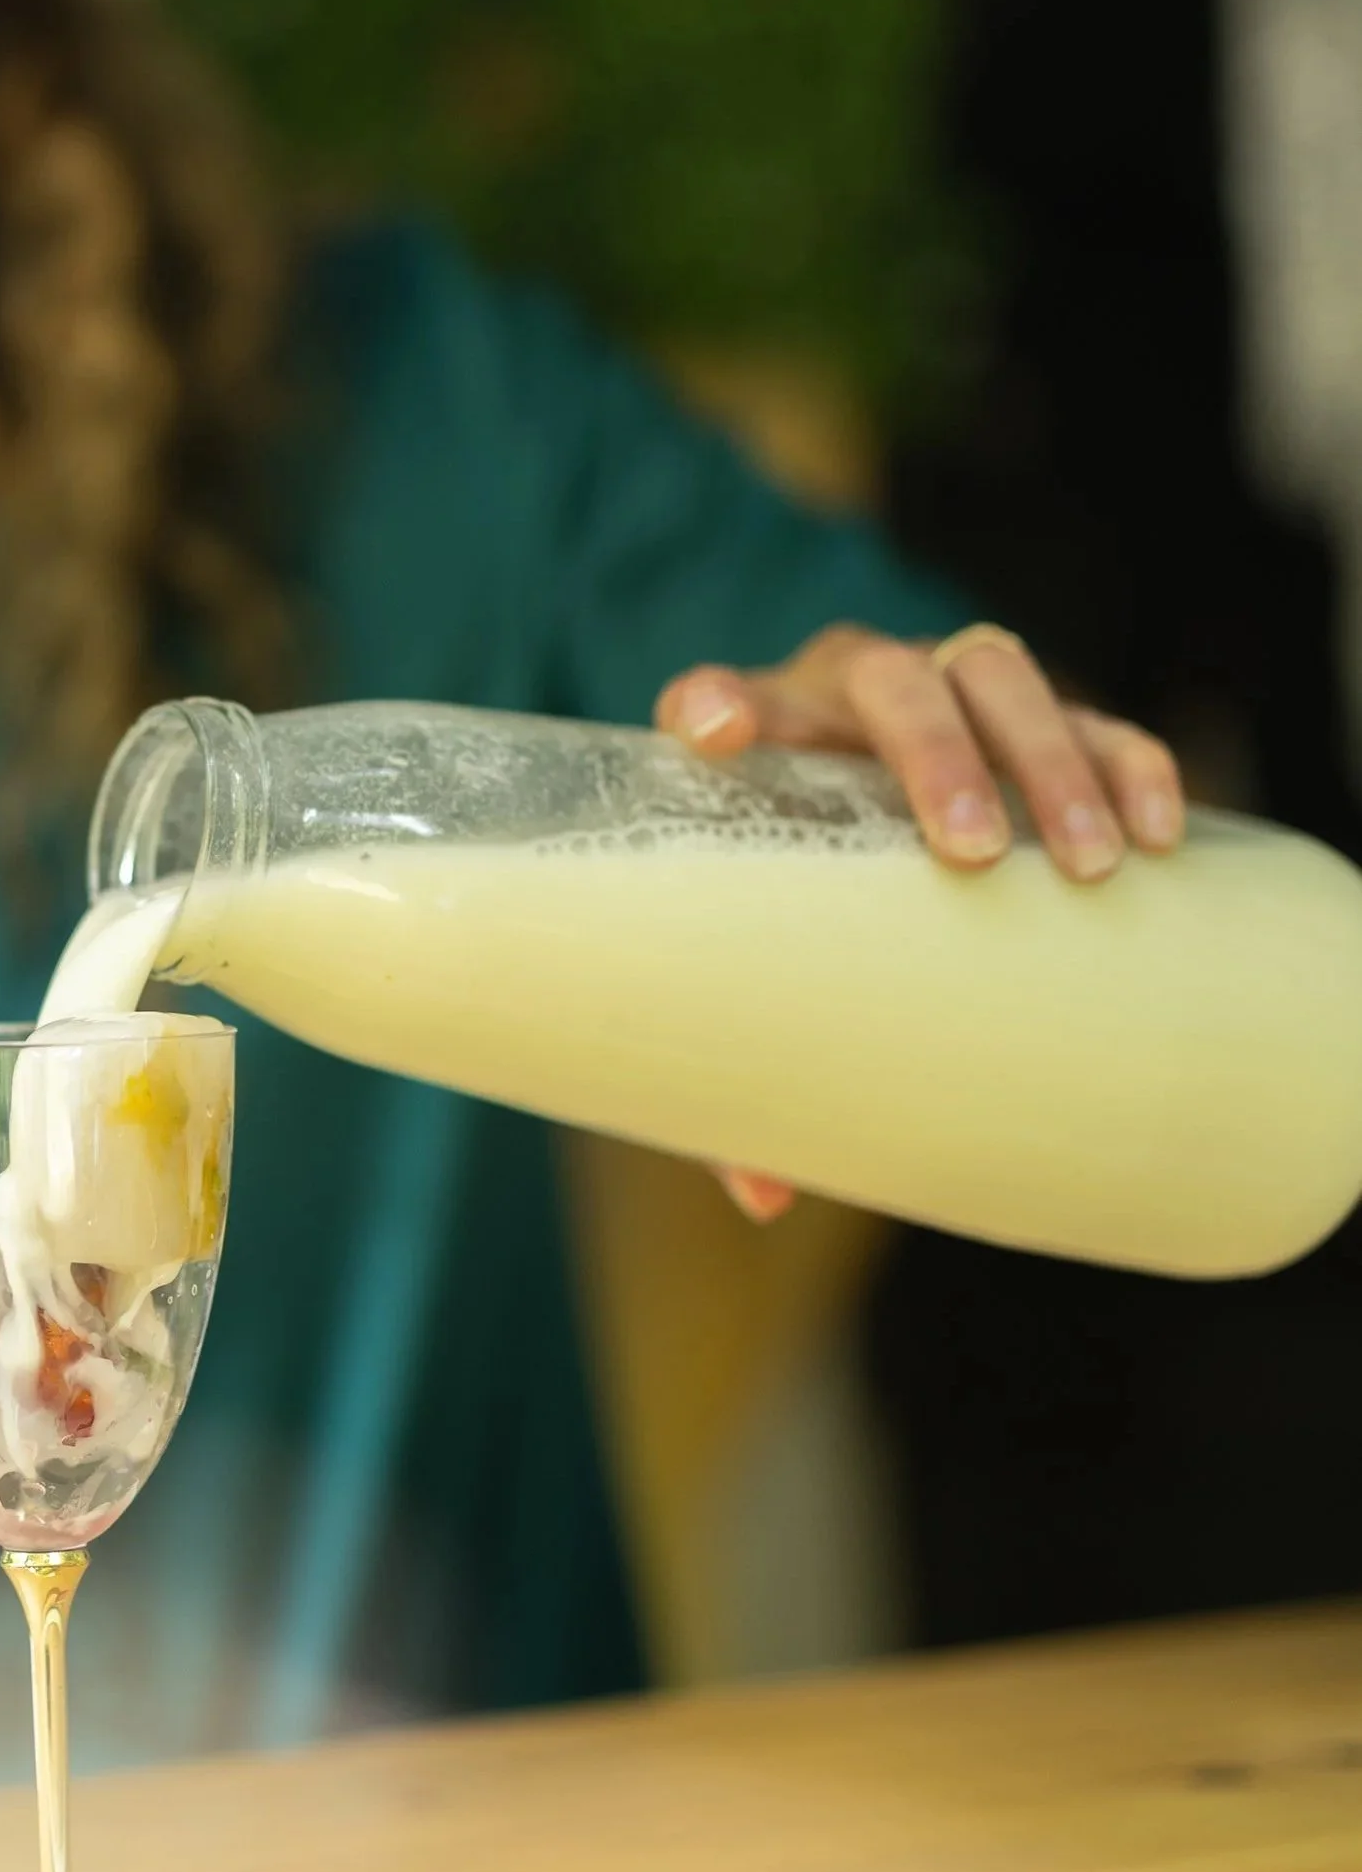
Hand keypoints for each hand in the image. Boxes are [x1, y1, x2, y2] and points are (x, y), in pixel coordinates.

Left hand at [653, 621, 1186, 1224]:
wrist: (882, 843)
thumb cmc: (802, 912)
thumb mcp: (771, 979)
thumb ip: (754, 1069)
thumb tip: (766, 1196)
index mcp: (760, 743)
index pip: (711, 697)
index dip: (712, 703)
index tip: (713, 737)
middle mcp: (847, 696)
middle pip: (889, 680)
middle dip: (932, 755)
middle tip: (968, 851)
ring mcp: (953, 693)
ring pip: (1001, 675)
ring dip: (1046, 760)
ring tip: (1087, 862)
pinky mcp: (1047, 717)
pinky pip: (1099, 719)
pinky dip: (1132, 766)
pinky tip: (1160, 838)